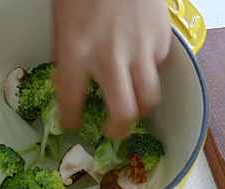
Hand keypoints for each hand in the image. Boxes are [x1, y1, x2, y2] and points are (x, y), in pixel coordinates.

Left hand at [52, 0, 170, 139]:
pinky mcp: (160, 40)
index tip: (73, 124)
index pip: (71, 102)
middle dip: (117, 130)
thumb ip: (70, 55)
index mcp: (74, 51)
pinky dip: (150, 73)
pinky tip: (140, 64)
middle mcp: (108, 57)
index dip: (71, 120)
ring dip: (140, 108)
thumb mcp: (63, 22)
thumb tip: (80, 81)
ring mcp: (139, 50)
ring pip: (148, 99)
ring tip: (133, 106)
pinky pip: (158, 69)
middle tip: (113, 131)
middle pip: (123, 113)